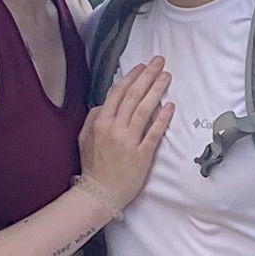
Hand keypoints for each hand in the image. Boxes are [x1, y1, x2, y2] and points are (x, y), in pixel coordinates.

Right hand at [79, 57, 171, 217]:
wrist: (100, 193)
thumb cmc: (93, 166)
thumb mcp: (84, 138)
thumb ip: (93, 118)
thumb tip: (105, 103)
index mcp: (100, 122)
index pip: (118, 93)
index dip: (132, 77)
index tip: (142, 66)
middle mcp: (115, 129)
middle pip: (134, 96)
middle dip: (148, 76)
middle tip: (160, 62)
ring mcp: (129, 141)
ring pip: (145, 110)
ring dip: (157, 91)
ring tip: (167, 77)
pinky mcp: (143, 155)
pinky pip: (154, 133)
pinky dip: (162, 118)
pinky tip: (170, 106)